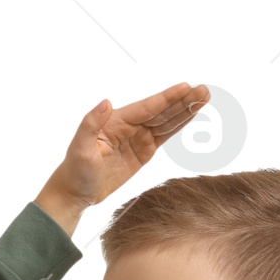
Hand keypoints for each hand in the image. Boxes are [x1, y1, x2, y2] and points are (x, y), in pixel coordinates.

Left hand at [35, 83, 209, 231]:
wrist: (76, 191)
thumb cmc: (75, 170)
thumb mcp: (79, 148)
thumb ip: (90, 124)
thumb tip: (105, 102)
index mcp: (116, 120)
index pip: (147, 107)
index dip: (167, 98)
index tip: (185, 87)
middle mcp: (129, 125)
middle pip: (161, 111)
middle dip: (183, 100)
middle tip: (204, 90)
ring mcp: (138, 138)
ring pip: (166, 121)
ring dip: (185, 110)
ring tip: (204, 98)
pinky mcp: (143, 152)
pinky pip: (164, 136)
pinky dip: (178, 125)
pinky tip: (191, 115)